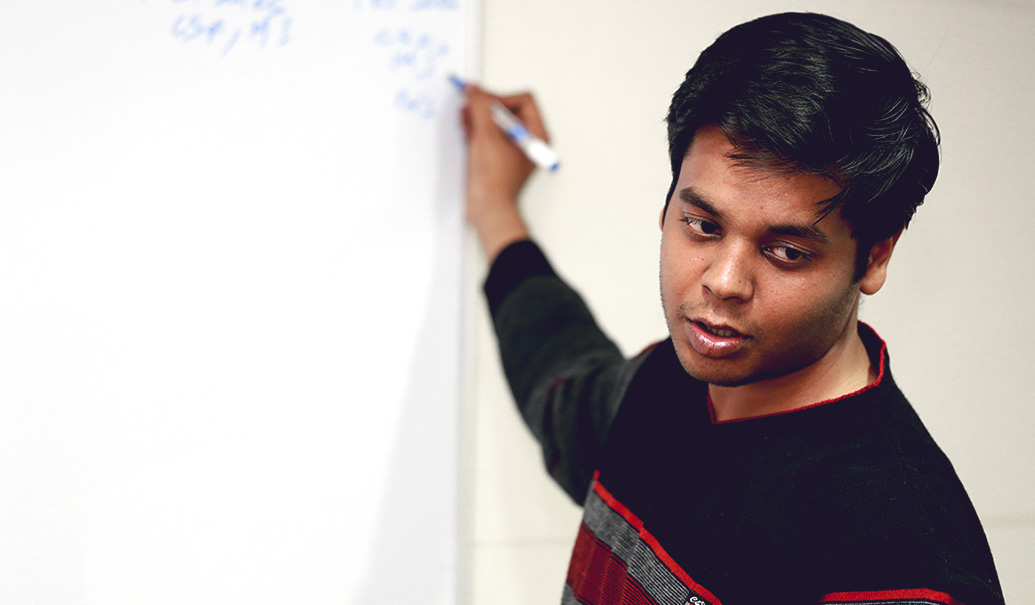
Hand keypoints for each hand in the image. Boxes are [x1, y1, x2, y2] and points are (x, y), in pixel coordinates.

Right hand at [460, 85, 548, 261]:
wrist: (488, 209)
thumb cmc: (496, 181)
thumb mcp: (487, 136)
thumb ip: (481, 108)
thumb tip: (474, 90)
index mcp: (536, 135)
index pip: (524, 100)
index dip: (501, 97)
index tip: (482, 102)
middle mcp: (527, 141)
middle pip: (508, 109)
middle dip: (487, 105)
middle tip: (470, 104)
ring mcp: (512, 149)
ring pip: (496, 121)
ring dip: (479, 115)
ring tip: (464, 115)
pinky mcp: (497, 157)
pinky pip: (488, 134)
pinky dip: (476, 128)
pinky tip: (465, 127)